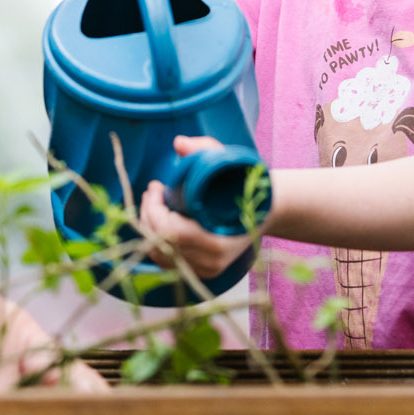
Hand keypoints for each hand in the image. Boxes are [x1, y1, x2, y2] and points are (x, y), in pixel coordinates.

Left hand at [138, 135, 256, 281]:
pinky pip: (167, 261)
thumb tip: (179, 143)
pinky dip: (156, 241)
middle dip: (148, 215)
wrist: (265, 210)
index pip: (170, 231)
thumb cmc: (243, 183)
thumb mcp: (226, 161)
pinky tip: (157, 221)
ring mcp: (206, 269)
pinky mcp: (201, 271)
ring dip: (149, 227)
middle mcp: (211, 261)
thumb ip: (203, 150)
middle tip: (151, 191)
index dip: (154, 208)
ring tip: (152, 203)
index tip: (156, 185)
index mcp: (217, 242)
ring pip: (159, 255)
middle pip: (160, 244)